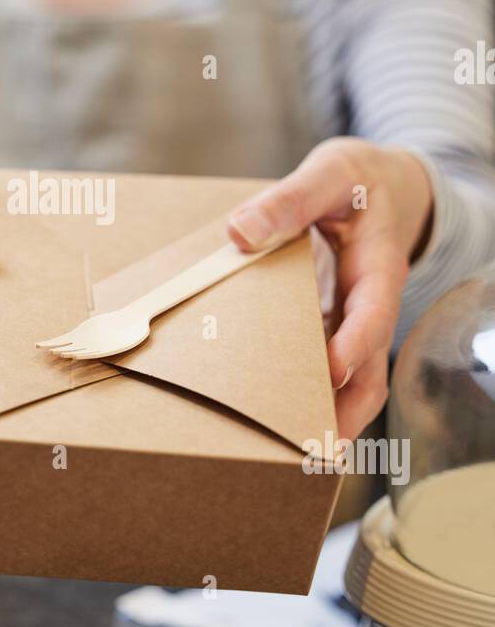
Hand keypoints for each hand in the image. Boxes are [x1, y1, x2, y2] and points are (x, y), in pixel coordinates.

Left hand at [227, 138, 432, 439]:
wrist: (386, 186)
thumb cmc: (359, 182)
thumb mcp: (329, 173)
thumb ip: (288, 199)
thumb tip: (240, 231)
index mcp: (378, 267)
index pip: (374, 313)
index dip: (355, 344)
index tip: (330, 372)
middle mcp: (371, 305)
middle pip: (369, 370)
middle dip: (345, 412)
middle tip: (310, 446)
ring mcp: (354, 323)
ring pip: (351, 381)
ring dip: (327, 416)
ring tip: (291, 453)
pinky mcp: (335, 329)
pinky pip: (326, 368)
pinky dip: (306, 393)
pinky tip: (272, 416)